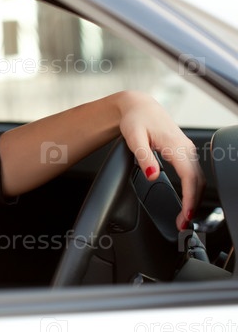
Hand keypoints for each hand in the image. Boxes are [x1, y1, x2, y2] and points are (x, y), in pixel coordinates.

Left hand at [116, 91, 205, 229]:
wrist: (138, 107)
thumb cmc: (135, 120)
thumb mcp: (134, 138)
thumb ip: (144, 158)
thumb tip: (153, 175)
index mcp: (177, 146)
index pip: (190, 179)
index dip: (189, 200)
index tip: (184, 216)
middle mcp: (187, 149)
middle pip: (198, 182)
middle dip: (192, 205)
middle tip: (182, 224)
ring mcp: (188, 150)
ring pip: (198, 179)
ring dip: (194, 199)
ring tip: (183, 217)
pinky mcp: (185, 152)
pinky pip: (194, 174)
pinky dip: (193, 190)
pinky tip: (186, 200)